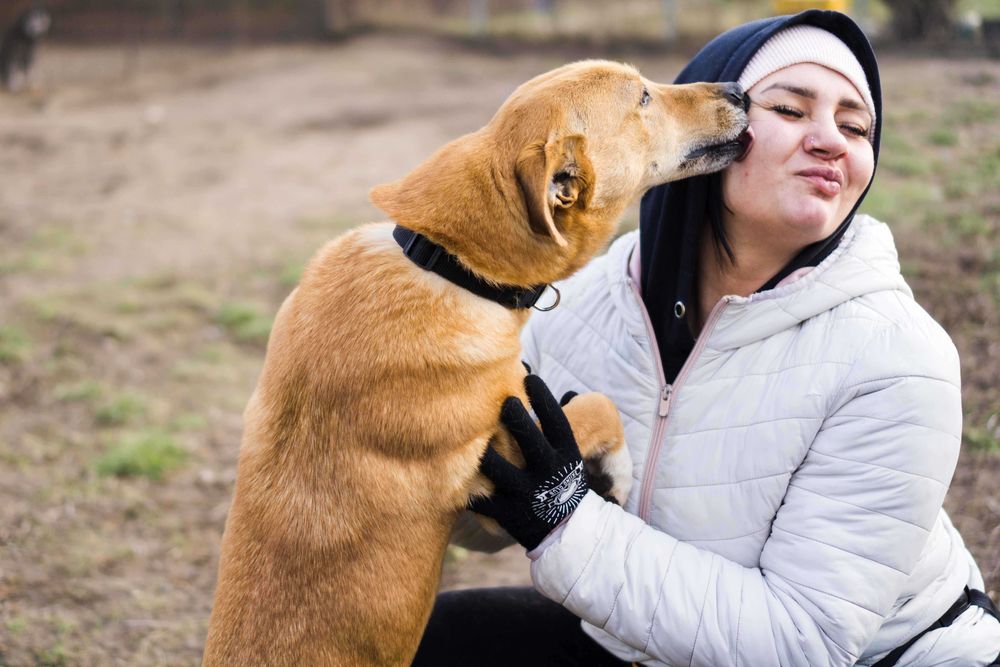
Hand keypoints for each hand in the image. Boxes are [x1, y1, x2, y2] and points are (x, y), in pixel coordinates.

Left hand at [469, 375, 587, 549]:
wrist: (566, 529)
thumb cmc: (563, 483)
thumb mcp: (573, 457)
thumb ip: (560, 429)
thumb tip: (565, 392)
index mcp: (566, 456)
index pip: (556, 421)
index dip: (544, 397)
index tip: (530, 377)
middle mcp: (548, 473)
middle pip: (529, 440)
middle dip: (515, 417)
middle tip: (500, 400)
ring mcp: (528, 494)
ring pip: (499, 469)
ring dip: (483, 451)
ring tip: (469, 434)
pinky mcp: (509, 514)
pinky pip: (482, 498)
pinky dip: (467, 486)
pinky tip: (450, 469)